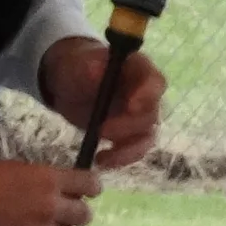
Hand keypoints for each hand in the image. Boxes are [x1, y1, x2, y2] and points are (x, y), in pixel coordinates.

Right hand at [0, 158, 101, 225]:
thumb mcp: (19, 170)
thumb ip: (44, 181)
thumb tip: (63, 190)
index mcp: (49, 180)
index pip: (90, 184)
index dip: (90, 189)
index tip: (86, 192)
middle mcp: (51, 207)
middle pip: (84, 215)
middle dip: (75, 214)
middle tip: (60, 215)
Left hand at [38, 37, 165, 169]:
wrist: (70, 85)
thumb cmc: (77, 68)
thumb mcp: (78, 65)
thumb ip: (89, 67)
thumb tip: (97, 71)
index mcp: (140, 70)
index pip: (155, 82)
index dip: (148, 95)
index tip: (132, 107)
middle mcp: (146, 94)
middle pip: (151, 114)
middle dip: (128, 126)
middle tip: (101, 130)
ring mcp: (140, 116)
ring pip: (147, 138)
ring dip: (128, 150)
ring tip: (103, 157)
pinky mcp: (130, 134)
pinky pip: (134, 151)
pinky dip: (120, 159)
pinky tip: (101, 160)